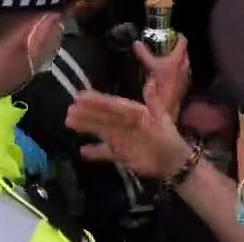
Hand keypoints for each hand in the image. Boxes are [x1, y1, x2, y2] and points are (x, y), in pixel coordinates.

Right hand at [66, 84, 194, 179]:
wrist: (174, 162)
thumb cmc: (169, 138)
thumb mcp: (162, 118)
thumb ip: (153, 101)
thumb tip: (151, 81)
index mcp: (133, 113)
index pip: (112, 105)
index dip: (97, 100)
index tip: (81, 95)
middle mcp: (124, 124)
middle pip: (102, 117)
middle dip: (86, 112)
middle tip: (69, 109)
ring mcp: (121, 138)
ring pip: (100, 130)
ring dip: (86, 126)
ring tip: (69, 122)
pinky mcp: (121, 154)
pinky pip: (105, 152)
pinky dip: (95, 152)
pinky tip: (82, 151)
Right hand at [134, 36, 189, 118]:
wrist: (166, 106)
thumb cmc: (159, 85)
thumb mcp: (150, 66)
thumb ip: (144, 54)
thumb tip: (136, 43)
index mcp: (178, 59)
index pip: (183, 42)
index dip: (179, 36)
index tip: (174, 34)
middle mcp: (185, 65)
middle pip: (184, 52)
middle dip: (177, 49)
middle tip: (167, 47)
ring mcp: (187, 75)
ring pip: (184, 63)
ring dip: (178, 60)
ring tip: (167, 60)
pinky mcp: (185, 84)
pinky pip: (183, 73)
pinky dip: (178, 70)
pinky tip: (169, 74)